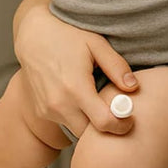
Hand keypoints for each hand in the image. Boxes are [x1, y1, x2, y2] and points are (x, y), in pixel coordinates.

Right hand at [14, 0, 138, 136]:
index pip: (104, 123)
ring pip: (77, 130)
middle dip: (107, 128)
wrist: (34, 35)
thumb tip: (133, 87)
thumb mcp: (97, 45)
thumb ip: (116, 67)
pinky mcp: (41, 111)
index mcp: (75, 88)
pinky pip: (65, 123)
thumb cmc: (69, 36)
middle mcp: (59, 104)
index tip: (130, 120)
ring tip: (100, 102)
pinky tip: (82, 99)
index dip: (121, 125)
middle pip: (90, 133)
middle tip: (118, 112)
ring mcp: (47, 110)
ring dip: (91, 123)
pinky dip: (77, 117)